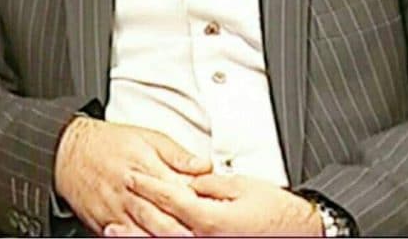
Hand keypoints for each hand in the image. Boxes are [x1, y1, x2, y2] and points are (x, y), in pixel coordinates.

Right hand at [53, 116, 211, 235]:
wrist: (69, 151)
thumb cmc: (110, 143)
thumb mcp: (149, 137)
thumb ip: (178, 155)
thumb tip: (205, 166)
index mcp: (146, 167)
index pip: (178, 190)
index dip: (198, 202)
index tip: (213, 208)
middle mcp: (131, 191)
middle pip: (164, 217)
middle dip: (184, 228)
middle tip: (203, 230)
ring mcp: (117, 211)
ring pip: (146, 232)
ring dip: (166, 236)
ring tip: (184, 237)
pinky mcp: (105, 224)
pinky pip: (125, 238)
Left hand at [104, 172, 323, 235]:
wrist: (294, 233)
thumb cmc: (273, 212)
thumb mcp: (242, 187)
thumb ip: (211, 183)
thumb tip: (190, 179)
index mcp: (210, 219)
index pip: (171, 198)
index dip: (150, 185)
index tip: (134, 175)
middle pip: (159, 226)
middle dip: (136, 210)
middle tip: (118, 197)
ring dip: (136, 237)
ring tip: (113, 231)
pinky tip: (144, 238)